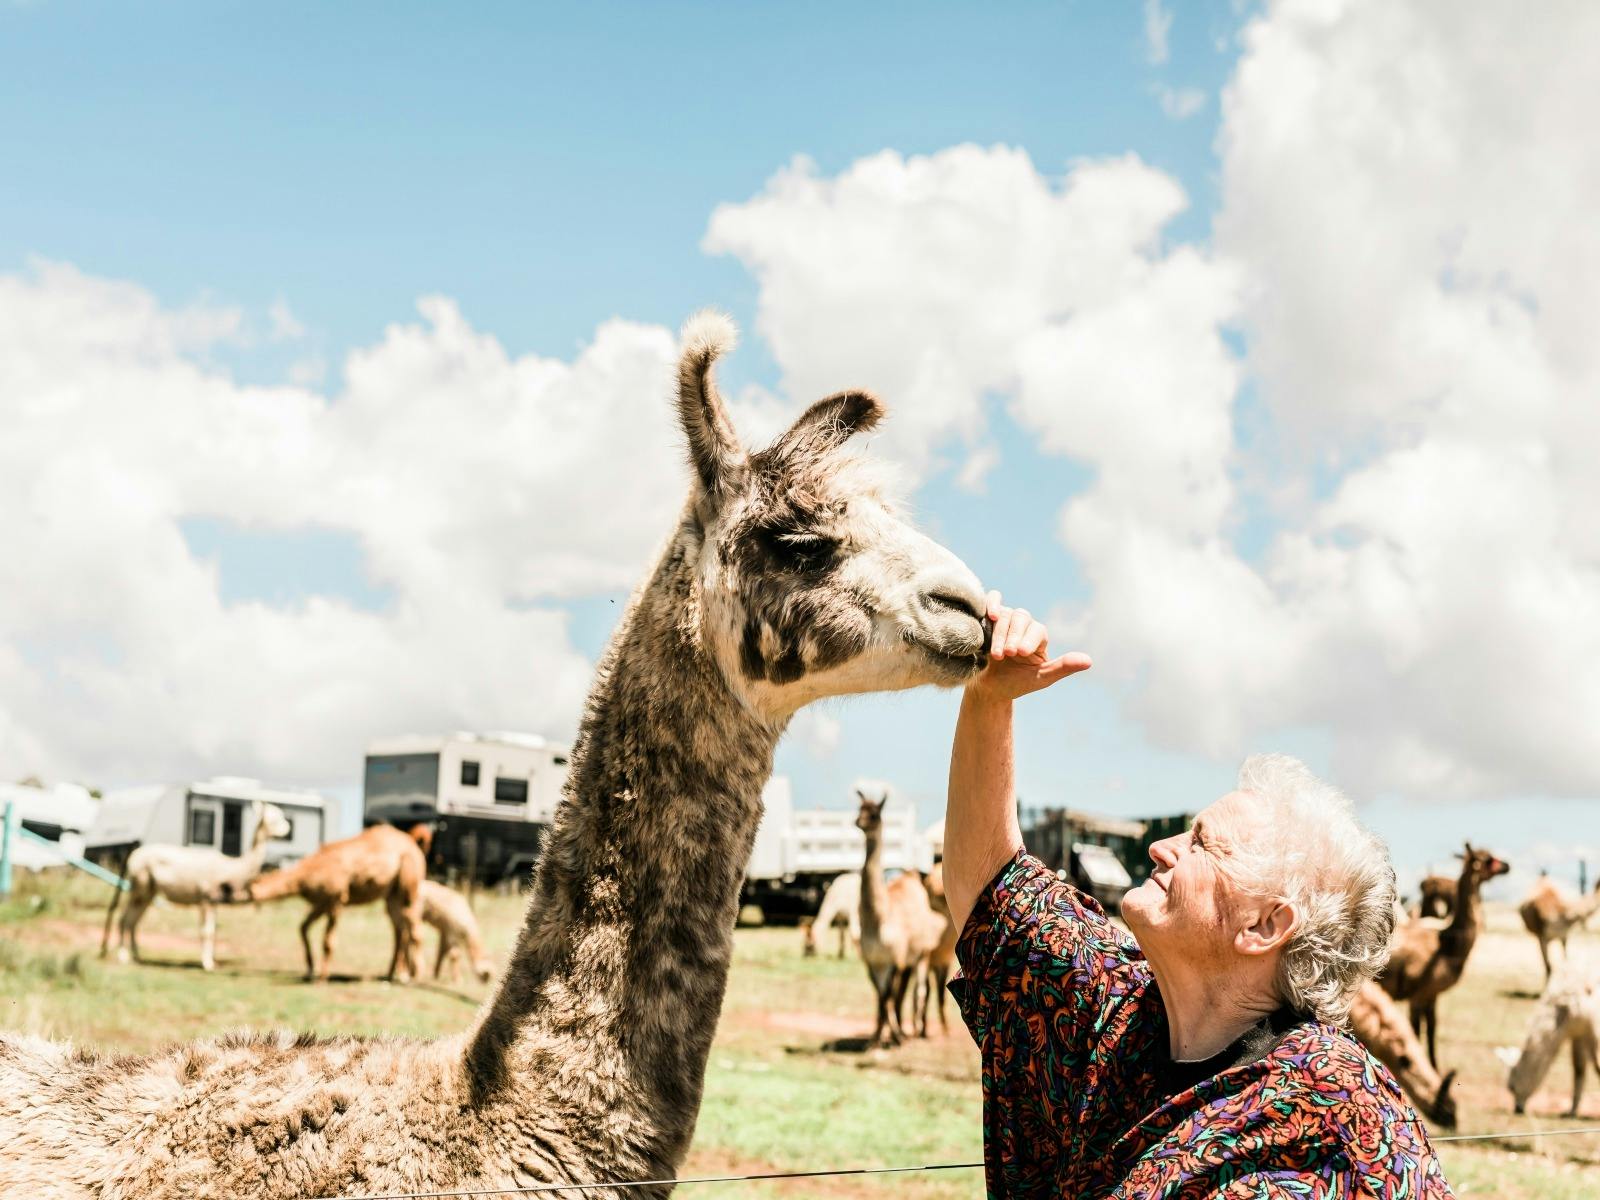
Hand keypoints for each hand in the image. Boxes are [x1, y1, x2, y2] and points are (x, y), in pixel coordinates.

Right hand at [969, 591, 1091, 700]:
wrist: (990, 689)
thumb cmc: (1017, 684)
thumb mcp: (1041, 678)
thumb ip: (1063, 667)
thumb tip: (1089, 661)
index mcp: (1038, 638)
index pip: (1038, 629)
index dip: (1029, 639)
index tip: (1021, 653)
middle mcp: (1023, 626)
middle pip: (1022, 618)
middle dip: (1013, 636)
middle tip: (1007, 654)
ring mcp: (1005, 621)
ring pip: (1006, 615)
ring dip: (1000, 634)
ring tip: (996, 655)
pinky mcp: (987, 619)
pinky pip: (992, 600)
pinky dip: (991, 603)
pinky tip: (991, 616)